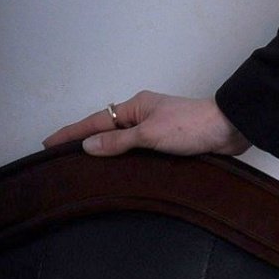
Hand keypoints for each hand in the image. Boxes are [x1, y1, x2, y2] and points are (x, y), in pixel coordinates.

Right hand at [42, 92, 250, 158]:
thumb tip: (87, 146)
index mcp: (135, 106)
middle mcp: (143, 115)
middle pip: (107, 131)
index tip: (48, 144)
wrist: (230, 129)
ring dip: (106, 153)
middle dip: (85, 143)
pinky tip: (120, 172)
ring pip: (123, 142)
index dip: (71, 133)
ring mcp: (156, 129)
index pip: (95, 122)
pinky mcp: (169, 143)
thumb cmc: (190, 126)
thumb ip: (118, 142)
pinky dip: (126, 159)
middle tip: (61, 159)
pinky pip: (138, 151)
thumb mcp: (149, 134)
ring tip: (83, 168)